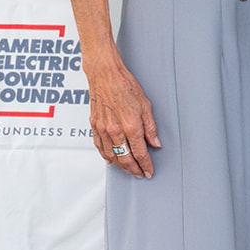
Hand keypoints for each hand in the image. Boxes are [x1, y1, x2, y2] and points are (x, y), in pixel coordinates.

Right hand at [86, 56, 160, 178]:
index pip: (141, 153)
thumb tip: (155, 143)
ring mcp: (103, 129)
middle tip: (140, 174)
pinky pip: (99, 147)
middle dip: (134, 169)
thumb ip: (150, 127)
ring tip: (129, 170)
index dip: (146, 165)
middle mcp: (115, 130)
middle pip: (125, 158)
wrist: (105, 75)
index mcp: (131, 126)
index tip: (150, 171)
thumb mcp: (146, 105)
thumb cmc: (125, 86)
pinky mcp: (94, 126)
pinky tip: (111, 161)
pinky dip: (106, 156)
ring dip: (120, 166)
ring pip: (111, 155)